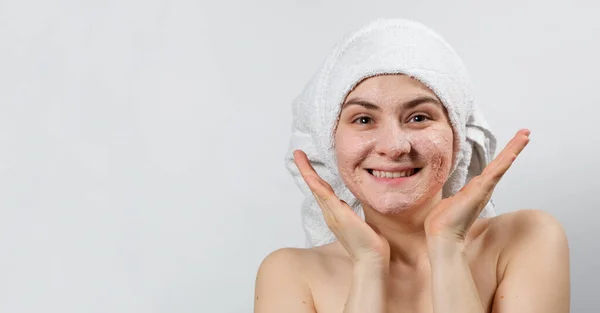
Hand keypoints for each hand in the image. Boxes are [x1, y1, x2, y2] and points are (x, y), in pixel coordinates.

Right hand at [293, 150, 389, 264]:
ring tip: (299, 157)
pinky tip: (311, 175)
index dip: (316, 177)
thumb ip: (356, 214)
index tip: (309, 165)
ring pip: (317, 188)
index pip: (323, 191)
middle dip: (306, 169)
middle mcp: (330, 214)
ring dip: (307, 171)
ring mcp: (333, 215)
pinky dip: (316, 184)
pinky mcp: (339, 216)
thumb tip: (358, 209)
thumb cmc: (369, 245)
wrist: (371, 260)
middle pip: (315, 187)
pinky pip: (325, 197)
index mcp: (335, 214)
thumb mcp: (362, 224)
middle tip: (298, 154)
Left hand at [424, 129, 530, 241]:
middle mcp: (482, 189)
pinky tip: (512, 154)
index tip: (512, 145)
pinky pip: (494, 175)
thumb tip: (450, 200)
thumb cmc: (442, 223)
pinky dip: (503, 164)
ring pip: (500, 165)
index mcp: (475, 190)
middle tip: (526, 133)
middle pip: (500, 163)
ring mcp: (482, 190)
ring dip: (513, 149)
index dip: (502, 156)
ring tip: (525, 136)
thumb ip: (454, 199)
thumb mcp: (448, 204)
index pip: (491, 169)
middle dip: (513, 147)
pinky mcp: (479, 193)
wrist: (441, 236)